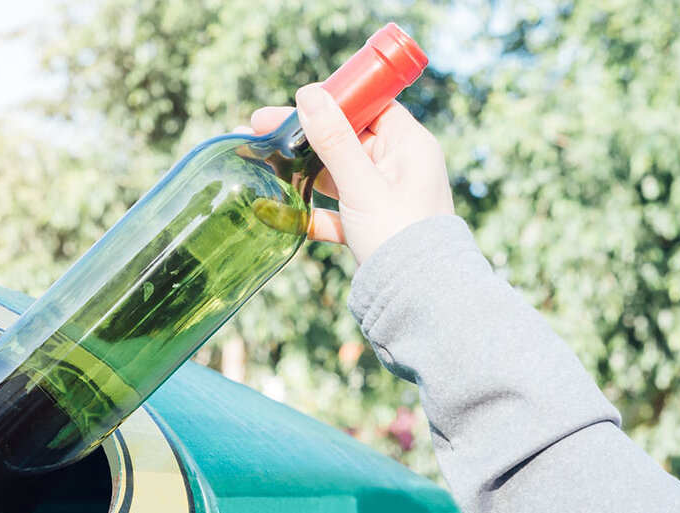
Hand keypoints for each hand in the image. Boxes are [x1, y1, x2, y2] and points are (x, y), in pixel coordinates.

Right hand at [248, 85, 453, 263]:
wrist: (419, 300)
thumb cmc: (399, 235)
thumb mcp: (361, 185)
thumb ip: (333, 140)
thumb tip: (309, 95)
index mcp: (409, 145)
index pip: (369, 105)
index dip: (333, 99)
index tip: (296, 100)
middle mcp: (399, 166)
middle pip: (345, 137)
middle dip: (303, 135)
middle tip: (259, 127)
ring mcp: (384, 196)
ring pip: (336, 173)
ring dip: (301, 170)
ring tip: (261, 162)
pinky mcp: (371, 224)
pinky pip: (335, 208)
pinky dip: (311, 210)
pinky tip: (279, 212)